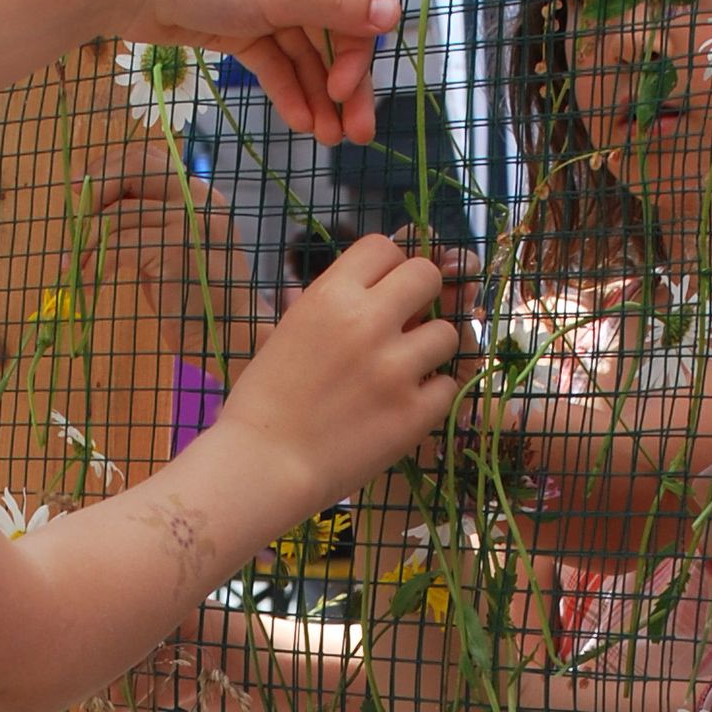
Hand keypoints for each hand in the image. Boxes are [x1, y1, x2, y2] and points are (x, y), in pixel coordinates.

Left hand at [79, 145, 262, 362]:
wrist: (231, 334)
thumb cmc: (195, 295)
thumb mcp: (174, 244)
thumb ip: (148, 218)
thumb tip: (92, 200)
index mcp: (200, 193)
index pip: (147, 157)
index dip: (108, 169)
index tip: (83, 193)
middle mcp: (199, 198)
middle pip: (134, 167)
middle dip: (95, 190)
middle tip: (74, 223)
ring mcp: (190, 222)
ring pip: (117, 215)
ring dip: (84, 242)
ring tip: (73, 266)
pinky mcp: (176, 250)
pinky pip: (117, 247)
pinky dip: (91, 266)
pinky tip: (86, 285)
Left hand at [93, 0, 398, 146]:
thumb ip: (338, 10)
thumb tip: (396, 13)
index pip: (352, 14)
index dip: (356, 58)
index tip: (345, 94)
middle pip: (332, 41)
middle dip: (344, 89)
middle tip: (357, 138)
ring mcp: (266, 7)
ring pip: (304, 59)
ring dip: (318, 98)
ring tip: (326, 140)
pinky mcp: (240, 32)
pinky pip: (274, 65)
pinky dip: (287, 92)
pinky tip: (299, 122)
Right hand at [214, 235, 459, 512]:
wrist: (263, 466)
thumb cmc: (263, 399)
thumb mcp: (288, 331)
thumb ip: (331, 306)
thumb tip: (369, 288)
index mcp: (330, 296)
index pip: (383, 246)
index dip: (387, 266)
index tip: (382, 289)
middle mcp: (368, 322)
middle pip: (426, 275)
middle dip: (421, 295)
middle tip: (407, 321)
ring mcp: (396, 369)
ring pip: (448, 332)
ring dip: (430, 347)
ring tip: (407, 368)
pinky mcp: (415, 412)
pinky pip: (449, 384)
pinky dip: (432, 394)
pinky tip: (405, 404)